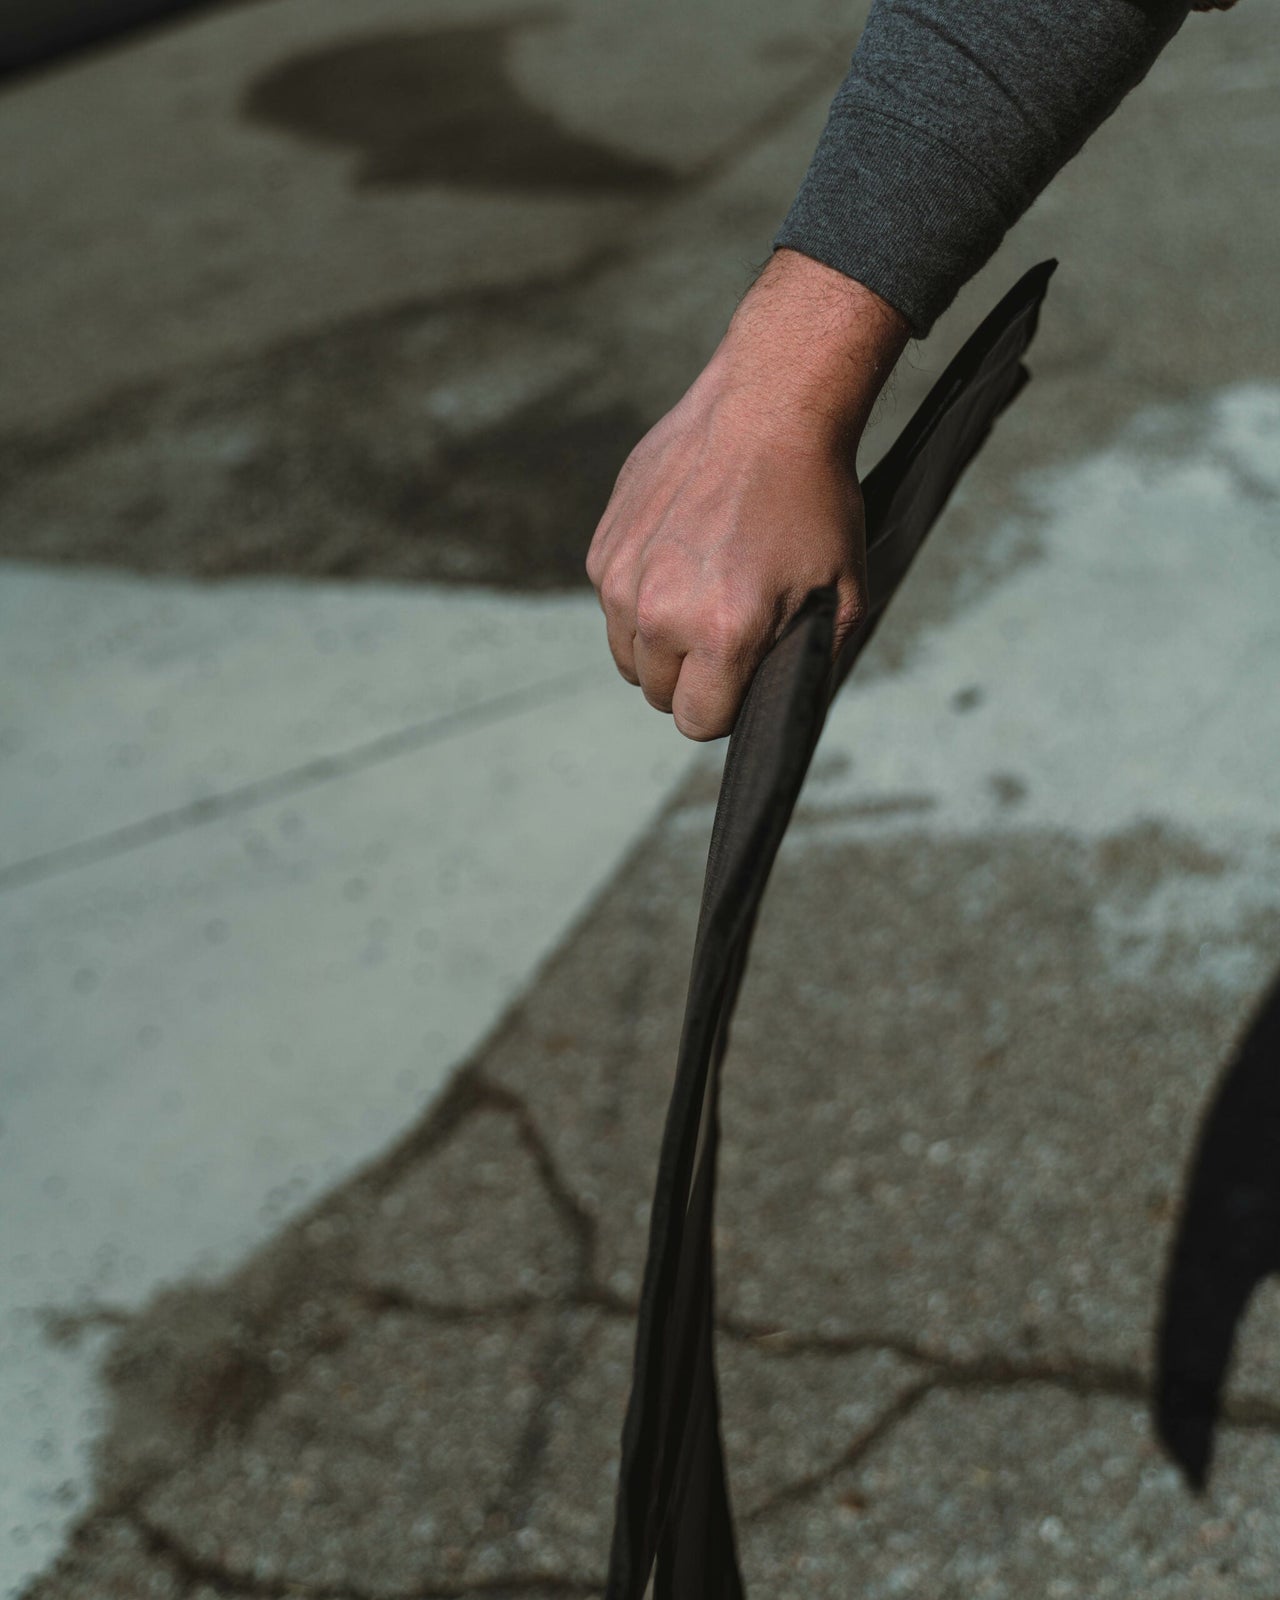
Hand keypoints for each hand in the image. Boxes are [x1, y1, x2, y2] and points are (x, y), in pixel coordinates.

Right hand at [586, 249, 908, 740]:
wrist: (768, 407)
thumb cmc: (812, 500)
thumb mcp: (843, 594)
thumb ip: (810, 665)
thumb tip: (784, 710)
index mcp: (721, 633)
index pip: (698, 722)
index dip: (727, 707)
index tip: (745, 674)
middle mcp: (658, 612)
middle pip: (658, 694)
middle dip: (693, 677)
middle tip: (729, 629)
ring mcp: (622, 578)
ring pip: (628, 655)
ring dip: (660, 643)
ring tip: (703, 594)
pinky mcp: (603, 548)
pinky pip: (613, 606)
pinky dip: (640, 597)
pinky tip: (681, 557)